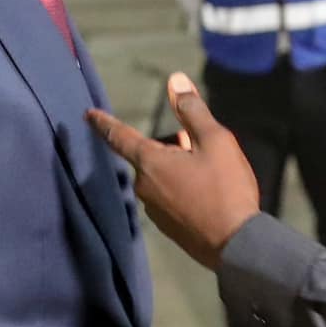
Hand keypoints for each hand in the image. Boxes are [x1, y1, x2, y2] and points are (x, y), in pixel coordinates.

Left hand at [90, 74, 259, 270]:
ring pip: (162, 178)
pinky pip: (170, 198)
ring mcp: (155, 211)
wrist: (237, 245)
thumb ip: (192, 110)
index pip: (120, 137)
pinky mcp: (169, 229)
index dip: (104, 123)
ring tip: (210, 173)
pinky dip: (183, 190)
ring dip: (178, 169)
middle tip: (200, 149)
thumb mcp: (215, 141)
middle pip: (150, 157)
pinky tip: (208, 195)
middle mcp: (144, 188)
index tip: (88, 115)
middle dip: (171, 148)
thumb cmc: (225, 187)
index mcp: (150, 163)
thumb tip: (175, 81)